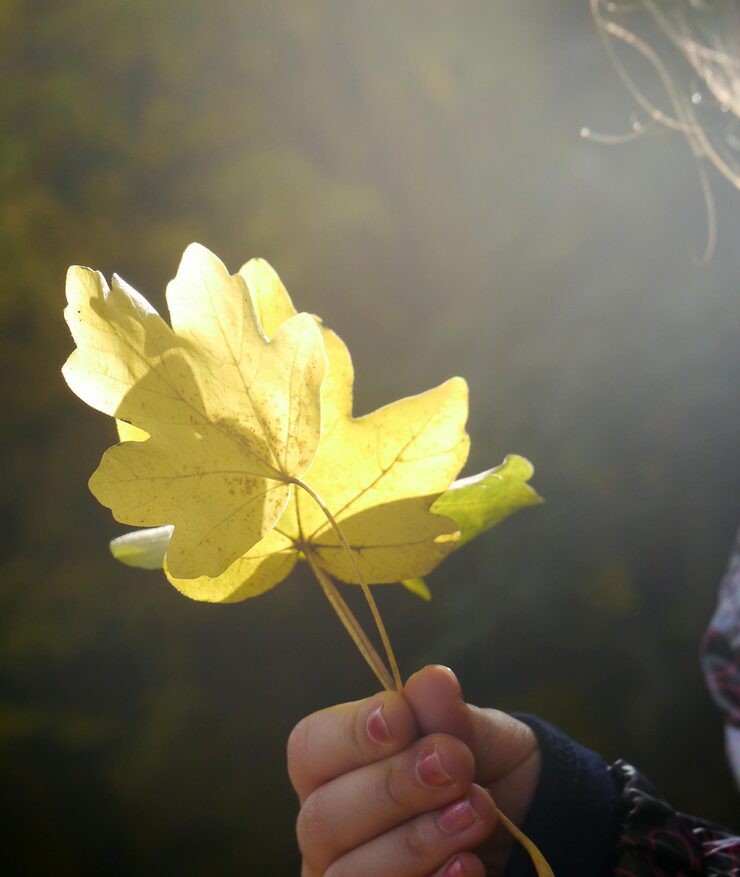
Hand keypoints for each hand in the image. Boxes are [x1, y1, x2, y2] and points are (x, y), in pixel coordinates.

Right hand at [287, 666, 539, 875]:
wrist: (523, 823)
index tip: (402, 718)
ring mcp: (347, 876)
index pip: (310, 749)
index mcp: (332, 765)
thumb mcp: (474, 733)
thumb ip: (447, 714)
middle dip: (393, 788)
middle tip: (456, 764)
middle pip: (323, 817)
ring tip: (478, 811)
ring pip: (350, 874)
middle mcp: (326, 827)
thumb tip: (433, 680)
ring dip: (418, 841)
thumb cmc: (476, 767)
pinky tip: (470, 863)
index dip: (351, 734)